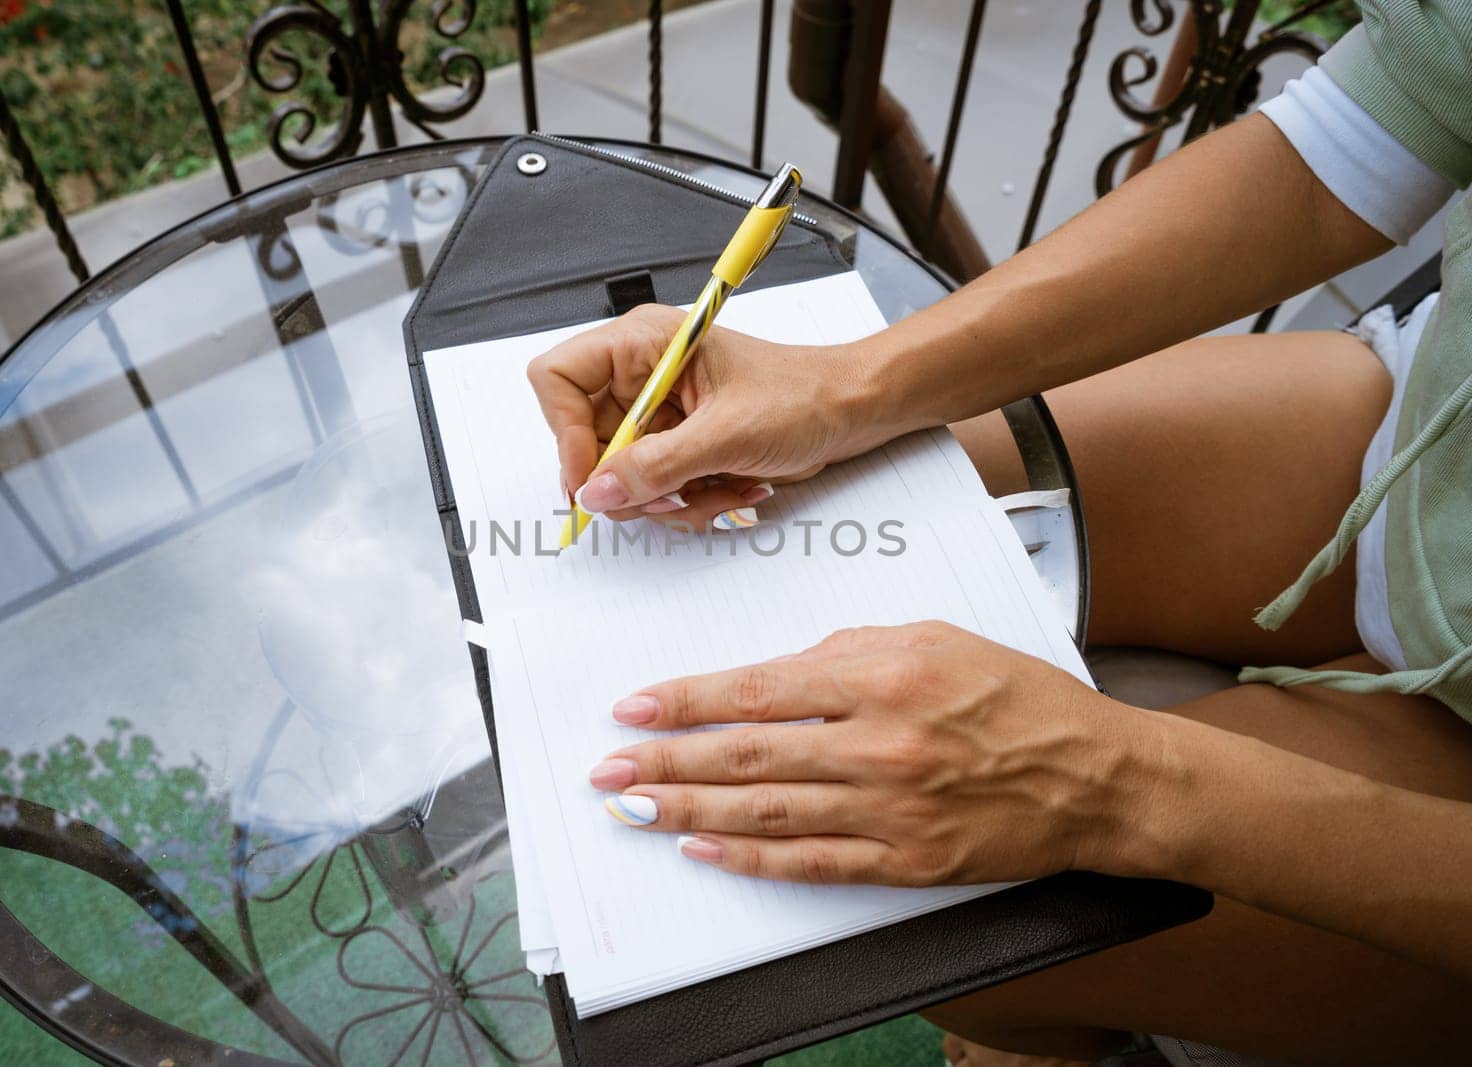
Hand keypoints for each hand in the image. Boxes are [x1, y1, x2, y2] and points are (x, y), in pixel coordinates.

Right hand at [526, 304, 888, 527]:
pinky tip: (733, 486)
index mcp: (643, 344)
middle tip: (673, 493)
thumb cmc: (804, 396)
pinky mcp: (678, 445)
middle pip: (586, 442)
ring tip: (721, 485)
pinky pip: (655, 490)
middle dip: (633, 481)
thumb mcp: (727, 434)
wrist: (853, 411)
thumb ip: (656, 466)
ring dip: (670, 498)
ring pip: (622, 477)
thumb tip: (597, 492)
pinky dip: (690, 501)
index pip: (558, 379)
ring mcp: (659, 414)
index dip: (566, 433)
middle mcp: (641, 375)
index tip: (595, 477)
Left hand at [587, 622, 1161, 886]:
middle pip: (747, 755)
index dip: (686, 702)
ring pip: (768, 812)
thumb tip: (773, 673)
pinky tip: (705, 853)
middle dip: (666, 763)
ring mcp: (892, 809)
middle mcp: (879, 744)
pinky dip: (753, 860)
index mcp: (882, 677)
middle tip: (609, 770)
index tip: (635, 709)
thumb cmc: (1018, 696)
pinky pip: (814, 863)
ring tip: (635, 809)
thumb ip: (848, 650)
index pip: (757, 690)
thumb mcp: (934, 638)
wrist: (1096, 776)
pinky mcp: (908, 860)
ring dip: (690, 813)